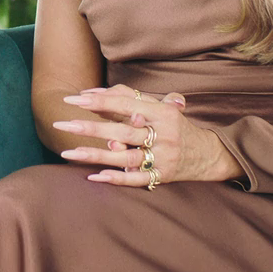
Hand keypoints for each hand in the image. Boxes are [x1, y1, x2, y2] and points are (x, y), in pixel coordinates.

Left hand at [52, 85, 240, 186]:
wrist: (210, 155)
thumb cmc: (177, 126)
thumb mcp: (163, 106)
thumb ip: (132, 98)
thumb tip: (96, 92)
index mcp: (163, 112)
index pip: (127, 104)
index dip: (100, 101)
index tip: (73, 99)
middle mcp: (163, 134)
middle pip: (122, 130)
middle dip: (90, 127)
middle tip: (62, 124)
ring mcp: (163, 158)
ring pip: (124, 156)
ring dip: (95, 155)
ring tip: (68, 152)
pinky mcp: (162, 177)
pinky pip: (136, 179)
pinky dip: (115, 178)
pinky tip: (94, 177)